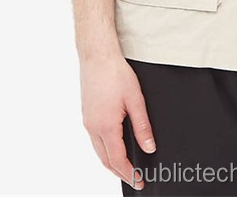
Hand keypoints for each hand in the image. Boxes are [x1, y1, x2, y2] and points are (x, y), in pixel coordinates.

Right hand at [80, 54, 155, 189]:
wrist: (98, 56)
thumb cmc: (115, 73)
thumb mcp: (135, 99)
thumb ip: (142, 126)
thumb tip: (149, 147)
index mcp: (106, 126)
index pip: (117, 159)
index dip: (129, 173)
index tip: (138, 181)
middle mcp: (93, 127)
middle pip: (105, 159)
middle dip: (119, 172)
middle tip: (133, 178)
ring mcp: (88, 120)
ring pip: (98, 150)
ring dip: (111, 161)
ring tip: (124, 167)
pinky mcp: (87, 113)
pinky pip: (95, 139)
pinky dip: (104, 148)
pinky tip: (113, 144)